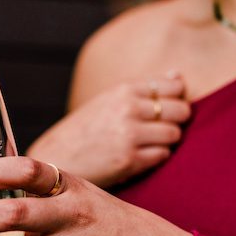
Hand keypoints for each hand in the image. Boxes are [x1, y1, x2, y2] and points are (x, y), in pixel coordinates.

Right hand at [27, 74, 189, 188]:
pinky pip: (163, 155)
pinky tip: (140, 157)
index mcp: (124, 90)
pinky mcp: (130, 160)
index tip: (163, 110)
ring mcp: (130, 135)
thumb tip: (178, 75)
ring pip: (174, 134)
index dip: (176, 100)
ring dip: (167, 141)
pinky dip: (156, 157)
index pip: (174, 87)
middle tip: (160, 130)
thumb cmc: (84, 130)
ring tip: (148, 145)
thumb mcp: (109, 100)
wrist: (55, 158)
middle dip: (176, 121)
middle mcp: (129, 109)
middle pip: (180, 111)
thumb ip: (144, 89)